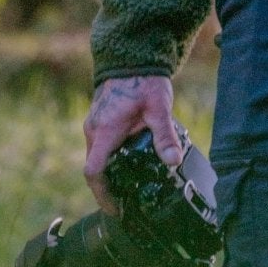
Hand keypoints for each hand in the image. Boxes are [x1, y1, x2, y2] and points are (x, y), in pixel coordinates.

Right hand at [83, 74, 181, 214]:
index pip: (94, 172)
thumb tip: (173, 161)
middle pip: (94, 168)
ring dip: (109, 173)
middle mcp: (94, 130)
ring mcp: (94, 125)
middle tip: (127, 202)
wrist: (132, 58)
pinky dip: (110, 159)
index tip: (115, 208)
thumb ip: (165, 136)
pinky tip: (128, 163)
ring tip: (130, 186)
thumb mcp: (159, 109)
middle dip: (107, 188)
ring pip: (96, 157)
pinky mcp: (99, 120)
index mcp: (105, 132)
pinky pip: (99, 147)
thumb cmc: (143, 81)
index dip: (102, 195)